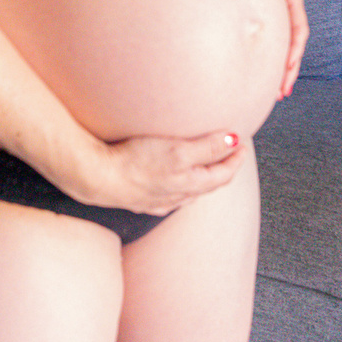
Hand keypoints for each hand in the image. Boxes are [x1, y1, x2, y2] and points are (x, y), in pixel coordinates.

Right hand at [79, 131, 245, 215]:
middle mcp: (178, 196)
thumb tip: (234, 141)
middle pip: (208, 184)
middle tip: (230, 151)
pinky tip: (172, 184)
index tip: (242, 143)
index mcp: (190, 184)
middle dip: (222, 168)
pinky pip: (168, 196)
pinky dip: (179, 188)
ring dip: (201, 178)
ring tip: (205, 165)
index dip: (235, 158)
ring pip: (189, 192)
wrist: (98, 177)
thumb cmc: (135, 163)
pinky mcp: (141, 199)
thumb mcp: (177, 151)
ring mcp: (159, 200)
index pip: (222, 174)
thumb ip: (208, 147)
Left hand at [245, 0, 308, 97]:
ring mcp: (274, 3)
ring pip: (281, 40)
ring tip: (274, 92)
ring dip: (279, 66)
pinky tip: (256, 69)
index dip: (294, 51)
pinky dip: (266, 53)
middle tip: (280, 94)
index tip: (286, 73)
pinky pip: (268, 34)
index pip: (297, 25)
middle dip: (288, 69)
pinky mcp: (261, 5)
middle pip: (292, 40)